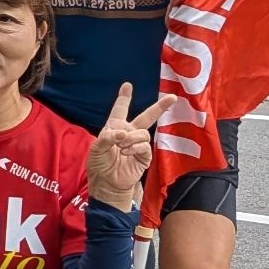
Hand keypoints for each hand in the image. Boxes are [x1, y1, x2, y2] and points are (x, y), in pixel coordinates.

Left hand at [87, 82, 173, 208]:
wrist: (106, 182)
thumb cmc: (99, 164)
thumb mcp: (96, 148)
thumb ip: (107, 136)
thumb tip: (124, 132)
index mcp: (115, 127)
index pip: (120, 110)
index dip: (124, 98)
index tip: (127, 86)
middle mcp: (129, 133)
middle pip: (146, 117)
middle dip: (159, 107)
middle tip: (172, 97)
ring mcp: (138, 144)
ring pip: (143, 133)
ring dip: (132, 137)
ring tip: (121, 147)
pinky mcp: (144, 156)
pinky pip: (145, 146)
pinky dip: (135, 147)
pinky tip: (126, 152)